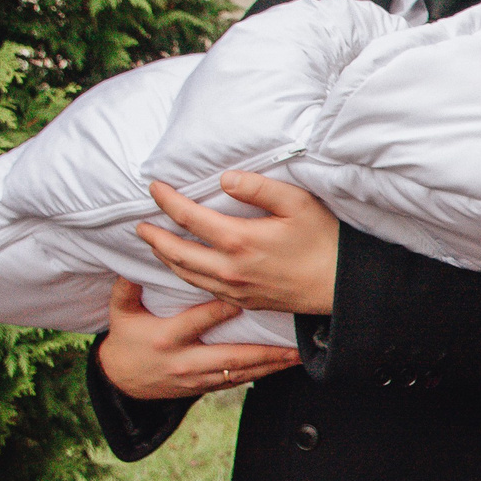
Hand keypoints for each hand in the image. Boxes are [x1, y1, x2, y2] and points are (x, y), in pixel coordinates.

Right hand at [96, 278, 301, 400]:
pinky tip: (282, 366)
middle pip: (229, 356)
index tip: (244, 299)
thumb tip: (144, 251)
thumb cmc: (127, 339)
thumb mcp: (121, 312)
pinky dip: (262, 374)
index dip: (220, 312)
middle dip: (262, 350)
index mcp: (166, 338)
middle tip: (290, 343)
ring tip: (296, 356)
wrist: (122, 381)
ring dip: (270, 365)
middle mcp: (185, 361)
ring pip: (240, 373)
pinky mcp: (205, 387)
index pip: (197, 322)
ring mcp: (198, 378)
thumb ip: (129, 286)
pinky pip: (238, 382)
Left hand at [134, 173, 339, 315]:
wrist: (341, 287)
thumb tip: (225, 178)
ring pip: (186, 275)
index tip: (154, 187)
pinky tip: (185, 269)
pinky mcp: (243, 302)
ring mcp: (234, 289)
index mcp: (239, 240)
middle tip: (140, 225)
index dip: (167, 200)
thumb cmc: (324, 241)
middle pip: (177, 252)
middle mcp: (229, 268)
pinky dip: (185, 277)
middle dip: (154, 237)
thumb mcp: (297, 203)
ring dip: (165, 258)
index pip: (189, 217)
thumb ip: (259, 187)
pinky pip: (203, 289)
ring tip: (155, 246)